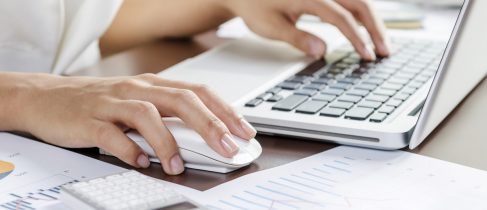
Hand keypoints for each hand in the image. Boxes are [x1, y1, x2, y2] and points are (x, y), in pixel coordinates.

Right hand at [4, 73, 255, 174]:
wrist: (45, 97)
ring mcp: (112, 103)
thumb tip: (205, 136)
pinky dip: (130, 150)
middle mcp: (136, 89)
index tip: (244, 131)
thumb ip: (167, 115)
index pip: (198, 92)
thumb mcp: (137, 101)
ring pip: (148, 115)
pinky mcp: (89, 120)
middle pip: (181, 100)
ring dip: (168, 143)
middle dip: (210, 125)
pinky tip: (141, 162)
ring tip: (177, 166)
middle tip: (228, 148)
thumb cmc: (98, 102)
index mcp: (153, 84)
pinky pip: (112, 135)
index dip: (225, 111)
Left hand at [224, 0, 388, 59]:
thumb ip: (297, 38)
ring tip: (381, 44)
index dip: (357, 37)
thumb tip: (322, 51)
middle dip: (375, 28)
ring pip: (358, 1)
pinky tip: (368, 30)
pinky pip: (349, 2)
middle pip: (359, 3)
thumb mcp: (271, 27)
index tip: (367, 56)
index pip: (341, 17)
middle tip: (385, 52)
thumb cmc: (255, 8)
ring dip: (372, 21)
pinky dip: (361, 15)